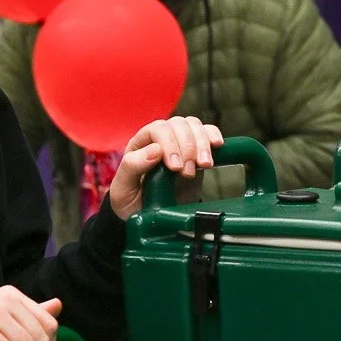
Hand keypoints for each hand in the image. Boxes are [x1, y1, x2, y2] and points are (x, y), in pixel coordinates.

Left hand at [109, 117, 224, 218]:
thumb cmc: (131, 201)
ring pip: (193, 126)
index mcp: (141, 143)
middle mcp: (160, 138)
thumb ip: (132, 166)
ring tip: (205, 165)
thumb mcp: (122, 188)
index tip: (175, 168)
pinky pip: (207, 132)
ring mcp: (179, 143)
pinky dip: (213, 136)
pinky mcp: (196, 152)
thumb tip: (155, 150)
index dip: (169, 145)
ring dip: (202, 144)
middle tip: (188, 173)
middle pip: (178, 125)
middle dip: (188, 147)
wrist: (148, 215)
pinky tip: (218, 146)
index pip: (158, 129)